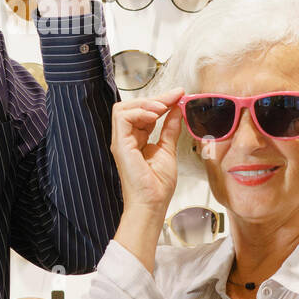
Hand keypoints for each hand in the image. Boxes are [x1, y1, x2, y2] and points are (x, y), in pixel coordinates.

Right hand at [111, 89, 185, 218]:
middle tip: (174, 97)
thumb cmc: (157, 186)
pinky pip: (122, 117)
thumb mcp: (168, 149)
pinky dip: (139, 112)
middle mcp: (126, 138)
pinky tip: (154, 115)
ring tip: (163, 108)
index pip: (144, 111)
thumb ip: (170, 129)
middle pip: (133, 106)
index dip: (161, 100)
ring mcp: (121, 141)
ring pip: (123, 108)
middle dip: (155, 98)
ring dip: (145, 103)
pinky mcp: (120, 144)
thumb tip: (176, 111)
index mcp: (137, 139)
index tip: (179, 95)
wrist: (152, 204)